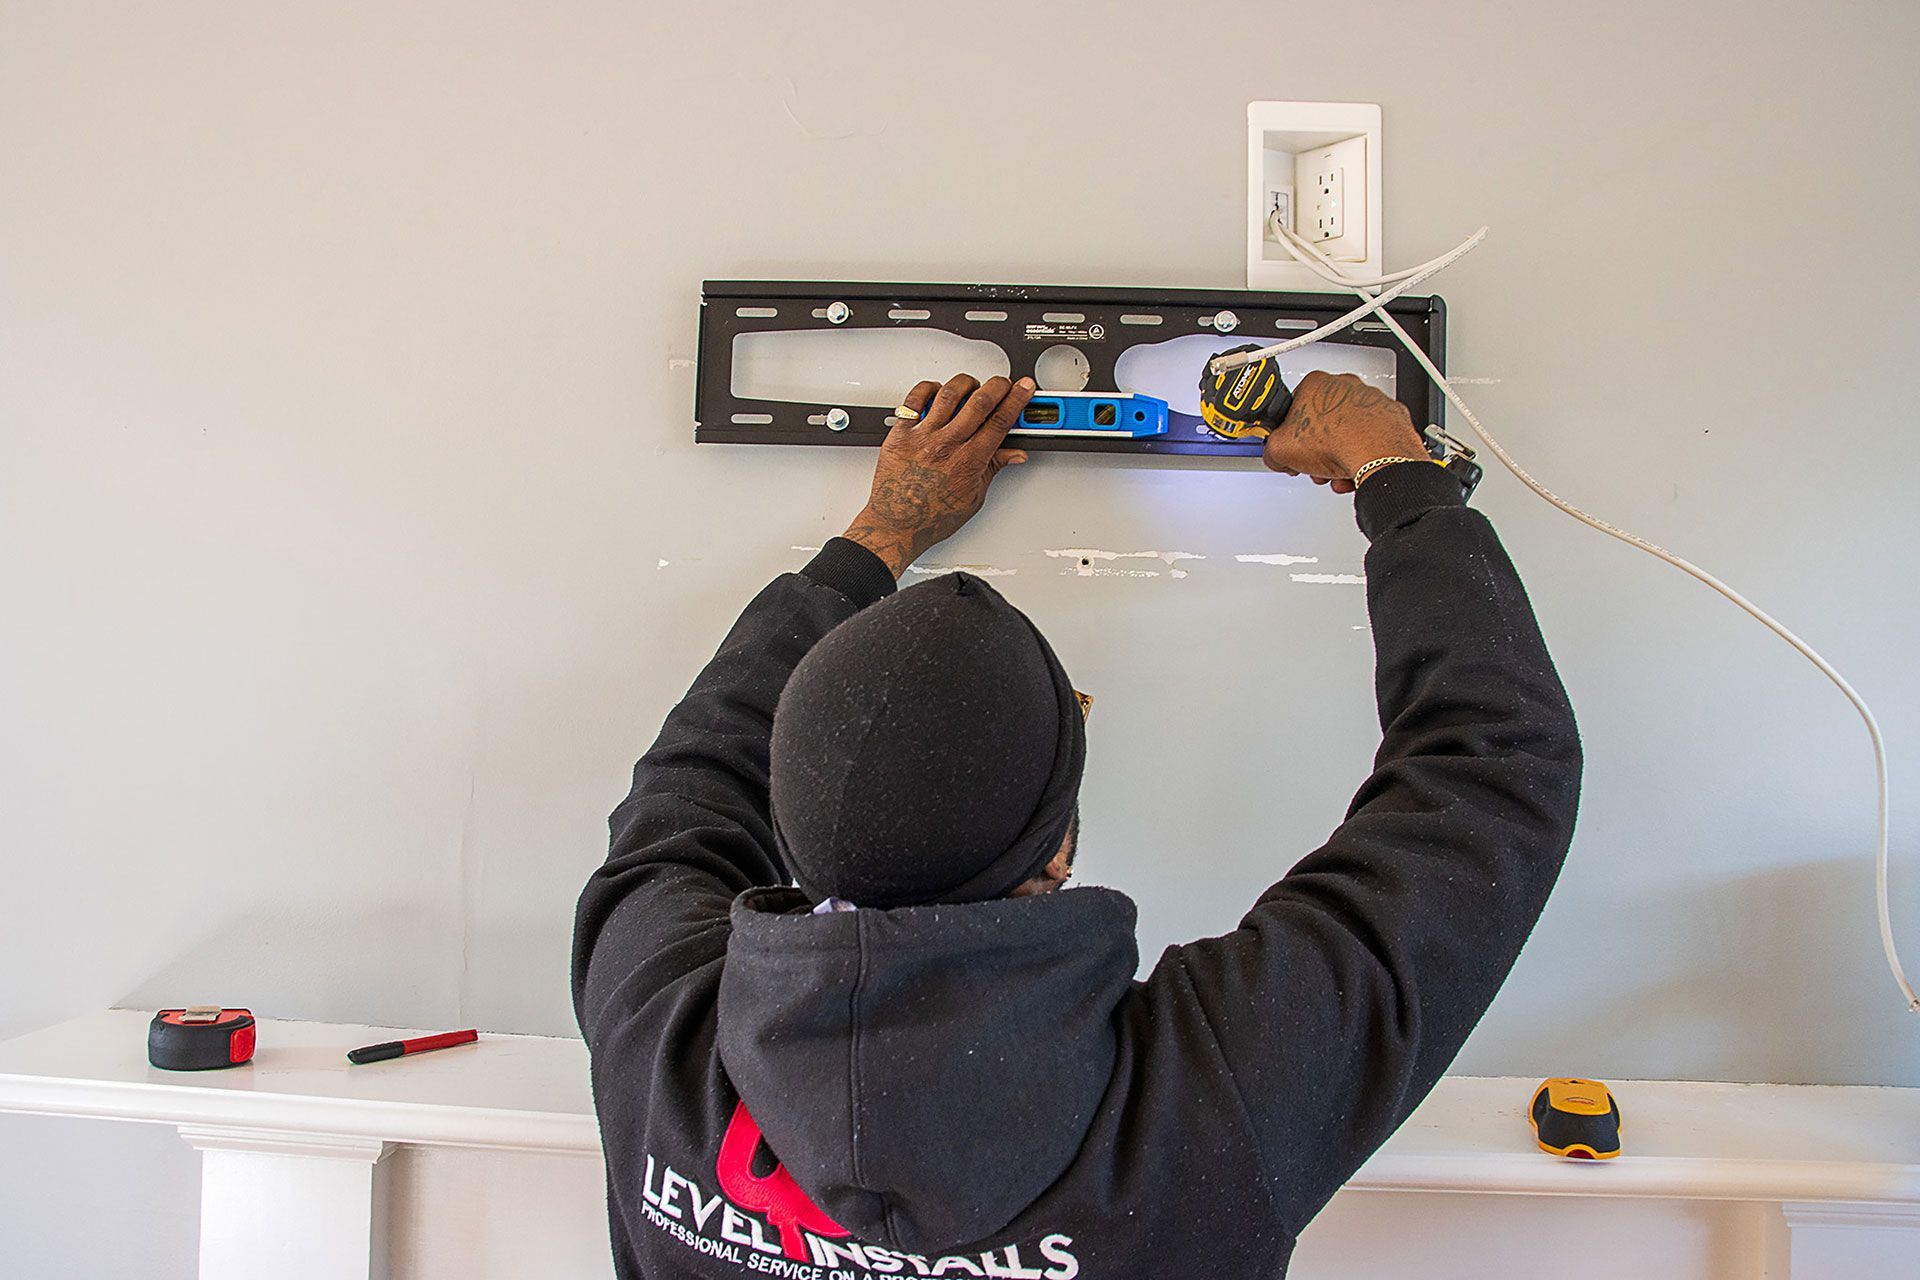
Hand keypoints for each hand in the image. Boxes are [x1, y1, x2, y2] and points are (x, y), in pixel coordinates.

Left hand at [842, 373, 1034, 576]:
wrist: (896, 525)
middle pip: (980, 401)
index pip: (1000, 422)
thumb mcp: (973, 497)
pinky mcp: (901, 433)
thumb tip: (1013, 454)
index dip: (1017, 401)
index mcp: (968, 462)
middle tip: (1003, 384)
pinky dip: (928, 388)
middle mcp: (946, 445)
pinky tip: (937, 391)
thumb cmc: (931, 517)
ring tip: (972, 387)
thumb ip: (993, 468)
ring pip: (949, 394)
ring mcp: (922, 437)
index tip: (1023, 389)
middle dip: (998, 386)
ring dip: (966, 384)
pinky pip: (914, 400)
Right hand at [1262, 370, 1427, 493]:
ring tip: (1335, 473)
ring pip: (1348, 431)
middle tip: (1314, 464)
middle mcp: (1345, 385)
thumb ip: (1272, 450)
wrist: (1377, 453)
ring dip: (1339, 456)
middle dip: (1317, 448)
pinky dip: (1363, 455)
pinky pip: (1371, 437)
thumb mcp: (1280, 450)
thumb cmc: (1336, 441)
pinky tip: (1354, 472)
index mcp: (1316, 383)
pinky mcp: (1391, 416)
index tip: (1292, 446)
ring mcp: (1371, 399)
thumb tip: (1275, 456)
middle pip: (1323, 421)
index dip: (1290, 433)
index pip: (1294, 407)